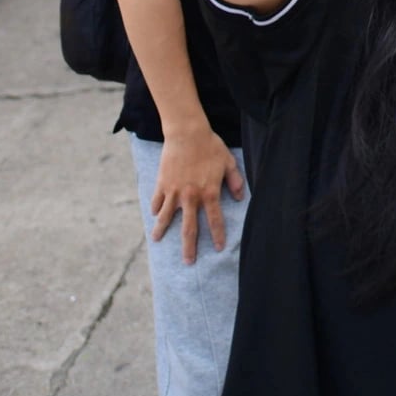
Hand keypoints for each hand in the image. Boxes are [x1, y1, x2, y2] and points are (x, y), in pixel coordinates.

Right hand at [150, 125, 246, 264]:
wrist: (187, 133)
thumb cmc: (210, 146)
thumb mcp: (228, 162)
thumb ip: (235, 181)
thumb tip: (240, 197)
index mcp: (209, 192)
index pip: (215, 220)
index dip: (217, 235)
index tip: (218, 248)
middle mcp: (191, 196)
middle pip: (189, 228)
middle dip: (189, 247)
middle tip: (188, 262)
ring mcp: (174, 191)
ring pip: (167, 217)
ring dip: (162, 230)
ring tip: (157, 240)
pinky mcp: (162, 184)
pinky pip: (157, 200)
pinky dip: (156, 209)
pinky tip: (155, 215)